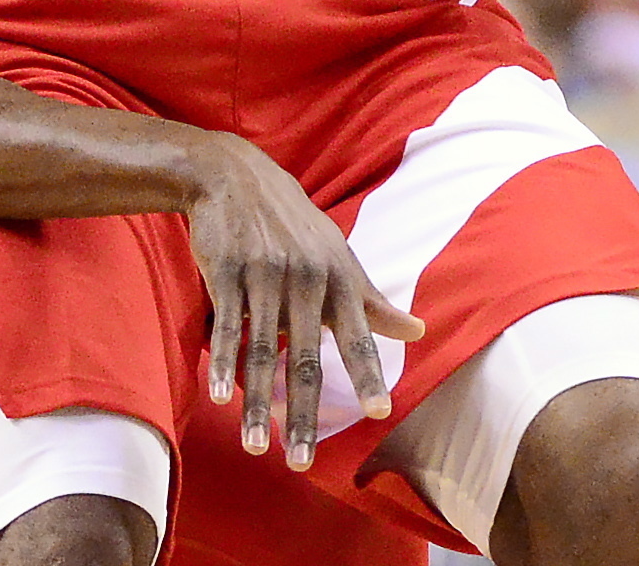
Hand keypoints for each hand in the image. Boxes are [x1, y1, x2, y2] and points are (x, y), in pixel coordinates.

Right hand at [182, 131, 422, 470]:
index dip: (367, 373)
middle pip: (306, 358)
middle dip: (304, 414)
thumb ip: (371, 301)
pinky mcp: (227, 271)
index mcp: (337, 276)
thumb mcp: (338, 256)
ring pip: (262, 352)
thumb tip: (419, 332)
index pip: (357, 335)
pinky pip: (227, 327)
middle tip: (301, 462)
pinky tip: (219, 397)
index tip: (379, 412)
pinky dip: (223, 363)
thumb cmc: (295, 225)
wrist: (237, 176)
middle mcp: (306, 278)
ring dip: (257, 403)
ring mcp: (265, 275)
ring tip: (254, 446)